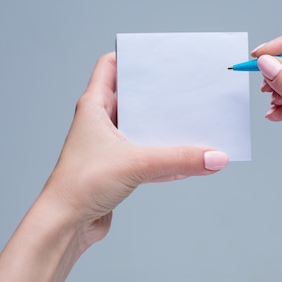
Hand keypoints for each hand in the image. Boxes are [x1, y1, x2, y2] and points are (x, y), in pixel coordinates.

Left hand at [41, 52, 228, 247]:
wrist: (65, 226)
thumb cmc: (81, 185)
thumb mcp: (137, 164)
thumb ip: (179, 159)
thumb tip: (216, 157)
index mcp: (94, 106)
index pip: (111, 65)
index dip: (133, 56)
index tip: (161, 55)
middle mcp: (100, 121)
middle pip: (134, 95)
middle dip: (160, 93)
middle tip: (187, 87)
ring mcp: (109, 145)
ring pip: (143, 126)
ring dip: (166, 126)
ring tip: (195, 121)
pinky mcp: (118, 167)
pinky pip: (147, 153)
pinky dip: (166, 155)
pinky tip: (190, 160)